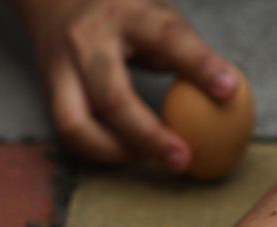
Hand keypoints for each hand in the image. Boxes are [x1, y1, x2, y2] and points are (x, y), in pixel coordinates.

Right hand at [15, 0, 238, 172]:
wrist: (55, 0)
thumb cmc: (118, 10)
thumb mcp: (153, 13)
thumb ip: (177, 49)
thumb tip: (213, 94)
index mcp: (126, 13)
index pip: (167, 38)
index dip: (199, 65)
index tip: (227, 91)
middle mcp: (87, 41)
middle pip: (113, 97)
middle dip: (149, 135)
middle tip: (181, 159)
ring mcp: (61, 68)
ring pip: (76, 124)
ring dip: (113, 152)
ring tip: (146, 160)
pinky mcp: (48, 92)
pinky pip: (68, 131)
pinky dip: (95, 149)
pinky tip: (121, 153)